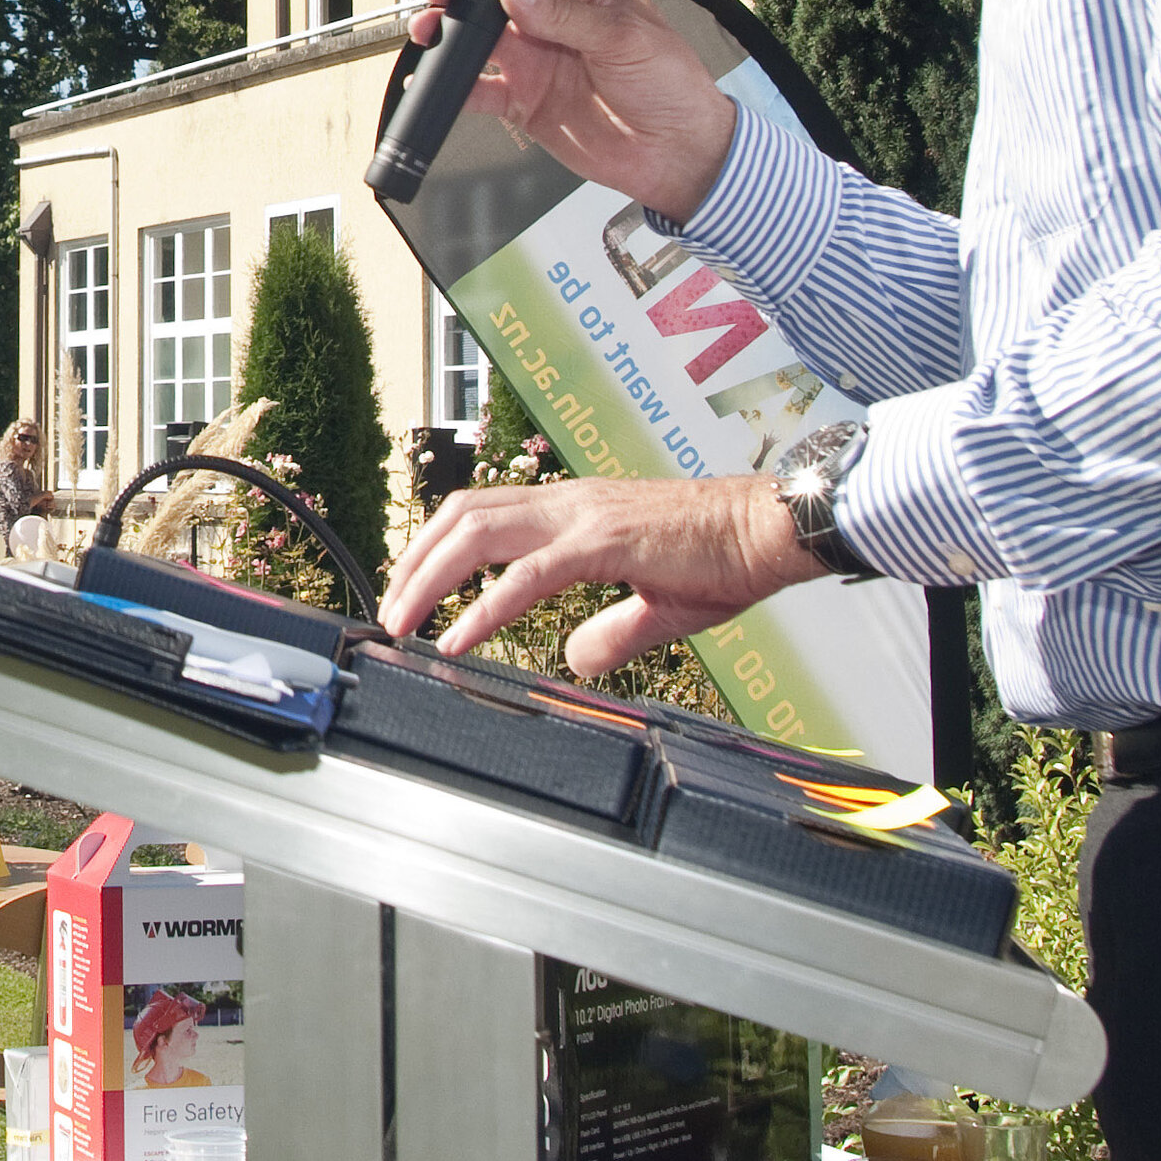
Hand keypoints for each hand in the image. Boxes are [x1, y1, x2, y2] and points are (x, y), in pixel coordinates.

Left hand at [381, 473, 820, 675]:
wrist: (772, 531)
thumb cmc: (724, 559)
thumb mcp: (658, 606)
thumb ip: (611, 632)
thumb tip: (574, 657)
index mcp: (575, 510)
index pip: (482, 513)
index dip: (436, 547)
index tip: (410, 587)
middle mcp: (569, 503)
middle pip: (462, 515)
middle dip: (412, 561)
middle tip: (388, 611)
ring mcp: (584, 518)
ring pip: (479, 533)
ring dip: (429, 578)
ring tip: (403, 621)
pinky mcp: (606, 543)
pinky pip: (529, 574)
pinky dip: (484, 607)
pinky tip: (457, 637)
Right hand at [412, 0, 740, 222]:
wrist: (678, 154)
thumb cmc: (672, 85)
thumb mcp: (623, 38)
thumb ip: (565, 13)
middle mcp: (554, 18)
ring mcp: (536, 58)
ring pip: (477, 37)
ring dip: (450, 32)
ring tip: (432, 32)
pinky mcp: (525, 100)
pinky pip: (479, 90)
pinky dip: (452, 87)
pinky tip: (435, 82)